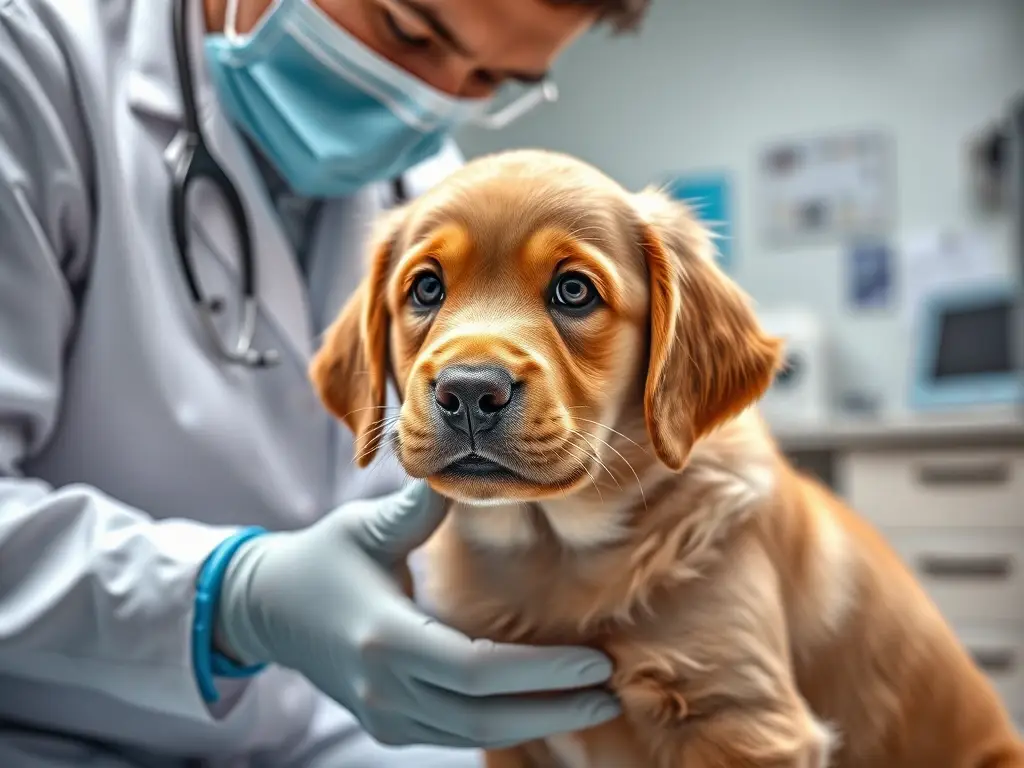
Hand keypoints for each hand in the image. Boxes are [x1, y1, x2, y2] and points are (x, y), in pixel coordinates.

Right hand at [215, 482, 621, 748]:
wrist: (267, 609)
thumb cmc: (322, 558)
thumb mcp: (364, 528)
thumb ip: (415, 511)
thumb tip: (465, 476)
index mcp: (383, 638)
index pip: (477, 671)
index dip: (541, 673)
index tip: (595, 662)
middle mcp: (384, 689)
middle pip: (483, 714)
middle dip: (555, 707)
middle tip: (612, 691)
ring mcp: (383, 714)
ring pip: (472, 733)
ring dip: (537, 721)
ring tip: (593, 703)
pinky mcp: (387, 724)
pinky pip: (454, 732)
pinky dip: (503, 723)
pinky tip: (543, 708)